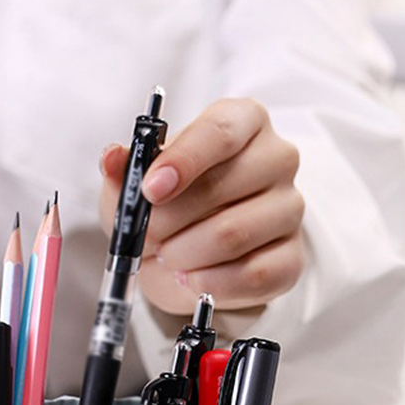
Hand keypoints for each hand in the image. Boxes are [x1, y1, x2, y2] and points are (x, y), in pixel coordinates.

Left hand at [99, 98, 304, 315]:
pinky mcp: (291, 257)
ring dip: (184, 255)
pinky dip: (209, 283)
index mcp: (243, 122)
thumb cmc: (170, 207)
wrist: (190, 257)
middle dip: (169, 220)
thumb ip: (125, 169)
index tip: (150, 190)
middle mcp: (277, 158)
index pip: (220, 131)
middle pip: (222, 188)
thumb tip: (113, 158)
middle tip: (147, 236)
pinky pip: (252, 275)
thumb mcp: (138, 184)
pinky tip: (191, 278)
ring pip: (233, 235)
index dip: (182, 161)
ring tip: (168, 257)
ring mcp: (289, 208)